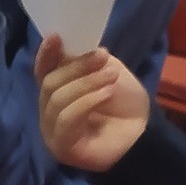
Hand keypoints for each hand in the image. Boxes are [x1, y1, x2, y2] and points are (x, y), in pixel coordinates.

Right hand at [35, 35, 149, 172]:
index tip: (57, 37)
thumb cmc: (124, 103)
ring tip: (111, 78)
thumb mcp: (106, 70)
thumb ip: (85, 61)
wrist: (143, 134)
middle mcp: (49, 112)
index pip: (42, 73)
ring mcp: (52, 132)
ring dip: (86, 84)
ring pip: (57, 100)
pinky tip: (105, 94)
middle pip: (49, 84)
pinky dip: (86, 102)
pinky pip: (65, 119)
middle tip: (103, 58)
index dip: (46, 55)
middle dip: (76, 67)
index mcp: (56, 93)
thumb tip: (68, 49)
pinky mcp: (61, 147)